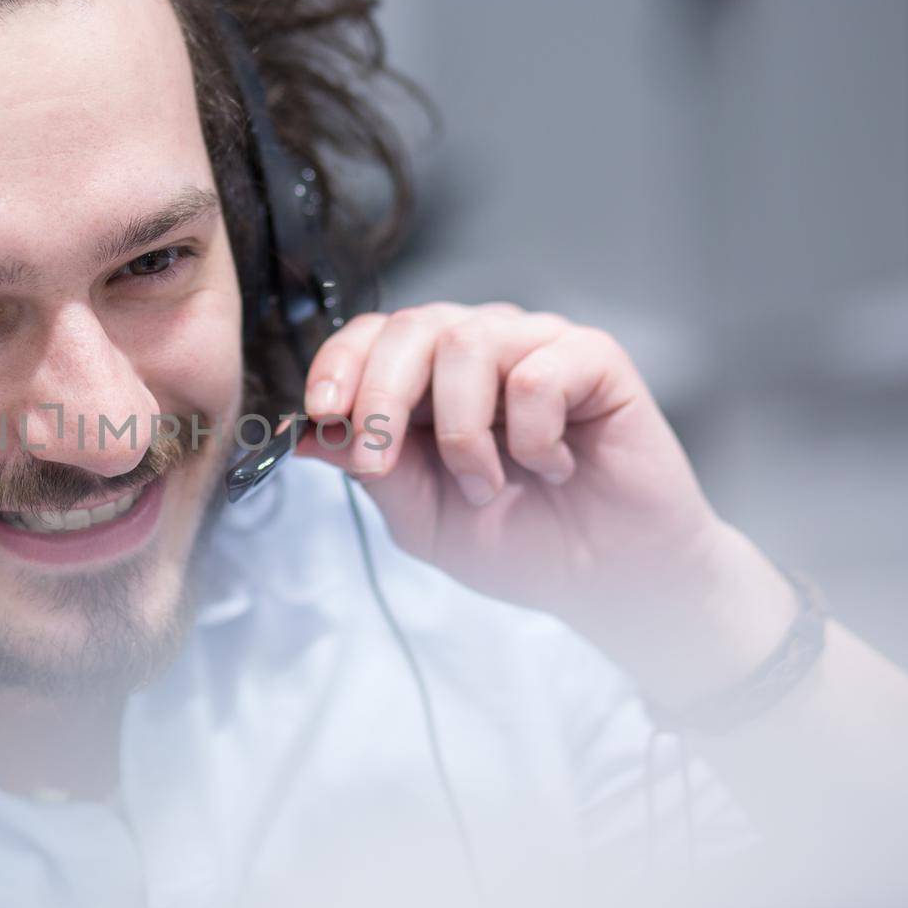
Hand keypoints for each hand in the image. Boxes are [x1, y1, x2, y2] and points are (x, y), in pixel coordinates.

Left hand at [297, 301, 795, 704]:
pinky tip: (553, 466)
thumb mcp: (421, 516)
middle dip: (380, 396)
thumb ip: (366, 468)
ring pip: (466, 343)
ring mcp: (536, 344)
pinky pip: (536, 372)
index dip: (338, 363)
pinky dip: (531, 434)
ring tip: (486, 485)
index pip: (370, 335)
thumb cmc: (520, 543)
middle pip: (410, 327)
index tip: (320, 412)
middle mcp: (479, 346)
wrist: (608, 580)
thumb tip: (299, 432)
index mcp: (429, 376)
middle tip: (379, 463)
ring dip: (461, 431)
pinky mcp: (593, 357)